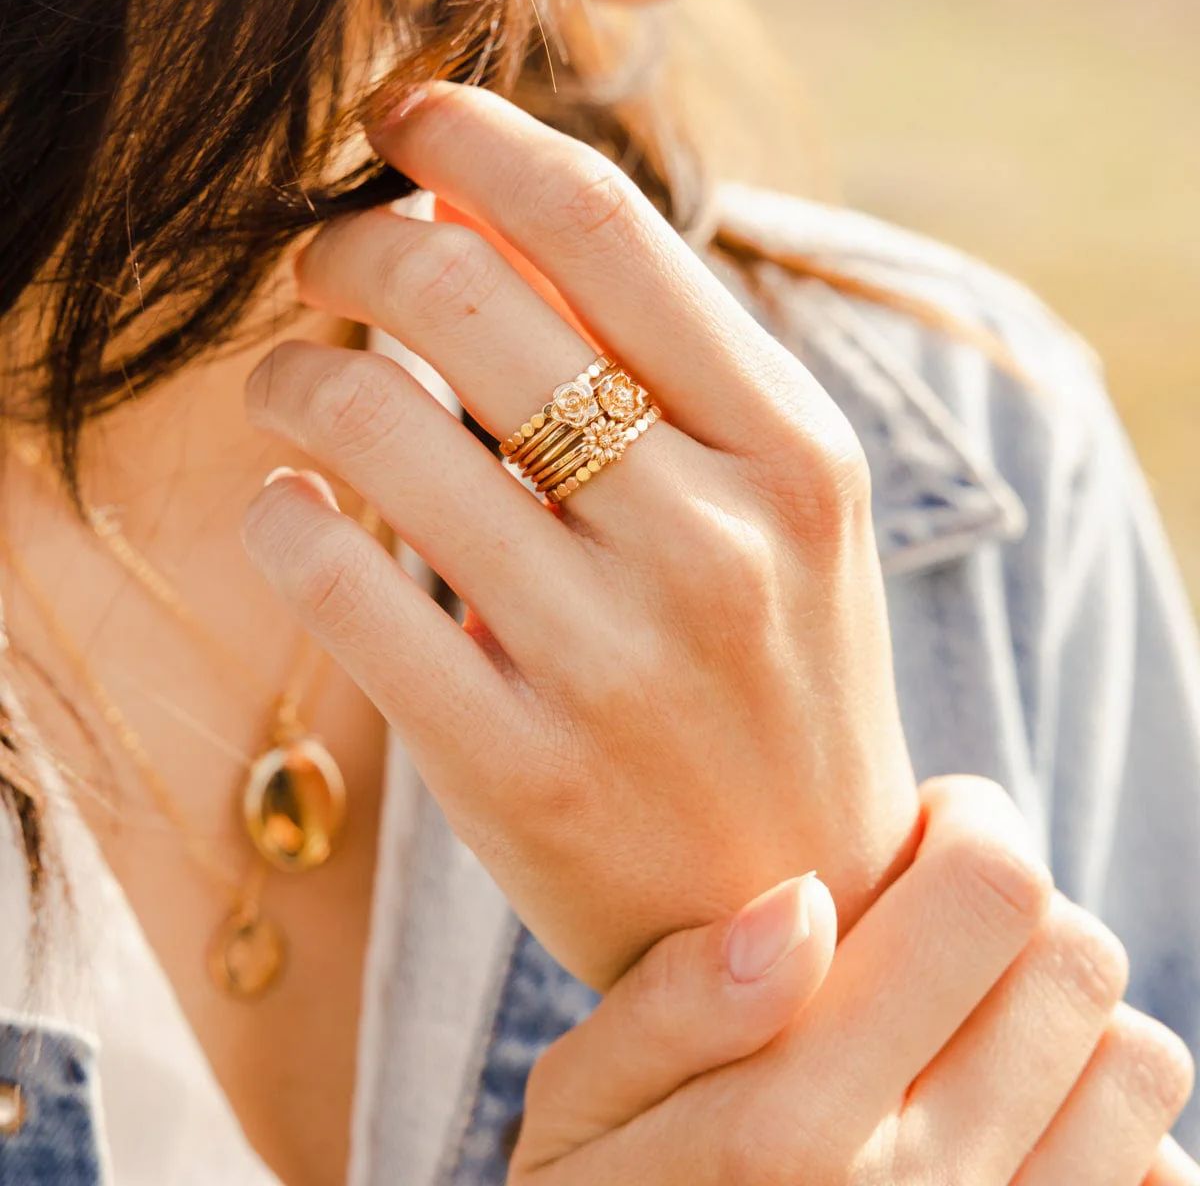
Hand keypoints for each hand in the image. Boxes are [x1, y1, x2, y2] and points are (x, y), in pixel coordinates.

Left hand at [243, 82, 916, 986]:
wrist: (797, 903)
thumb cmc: (774, 688)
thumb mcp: (776, 513)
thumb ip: (655, 363)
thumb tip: (482, 214)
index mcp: (799, 456)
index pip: (605, 229)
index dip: (475, 139)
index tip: (399, 120)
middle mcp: (719, 544)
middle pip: (465, 299)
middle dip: (356, 247)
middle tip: (326, 263)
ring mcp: (618, 664)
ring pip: (378, 429)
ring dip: (297, 374)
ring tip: (295, 386)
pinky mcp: (519, 771)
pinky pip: (341, 590)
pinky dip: (284, 517)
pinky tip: (294, 509)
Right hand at [513, 777, 1197, 1184]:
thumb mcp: (580, 1112)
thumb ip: (675, 1005)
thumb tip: (803, 903)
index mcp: (793, 1129)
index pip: (985, 900)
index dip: (969, 824)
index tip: (922, 826)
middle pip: (1076, 961)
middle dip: (1016, 904)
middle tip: (937, 916)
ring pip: (1140, 1060)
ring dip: (1065, 1010)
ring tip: (970, 1014)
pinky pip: (1159, 1177)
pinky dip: (1105, 1126)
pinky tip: (1007, 1122)